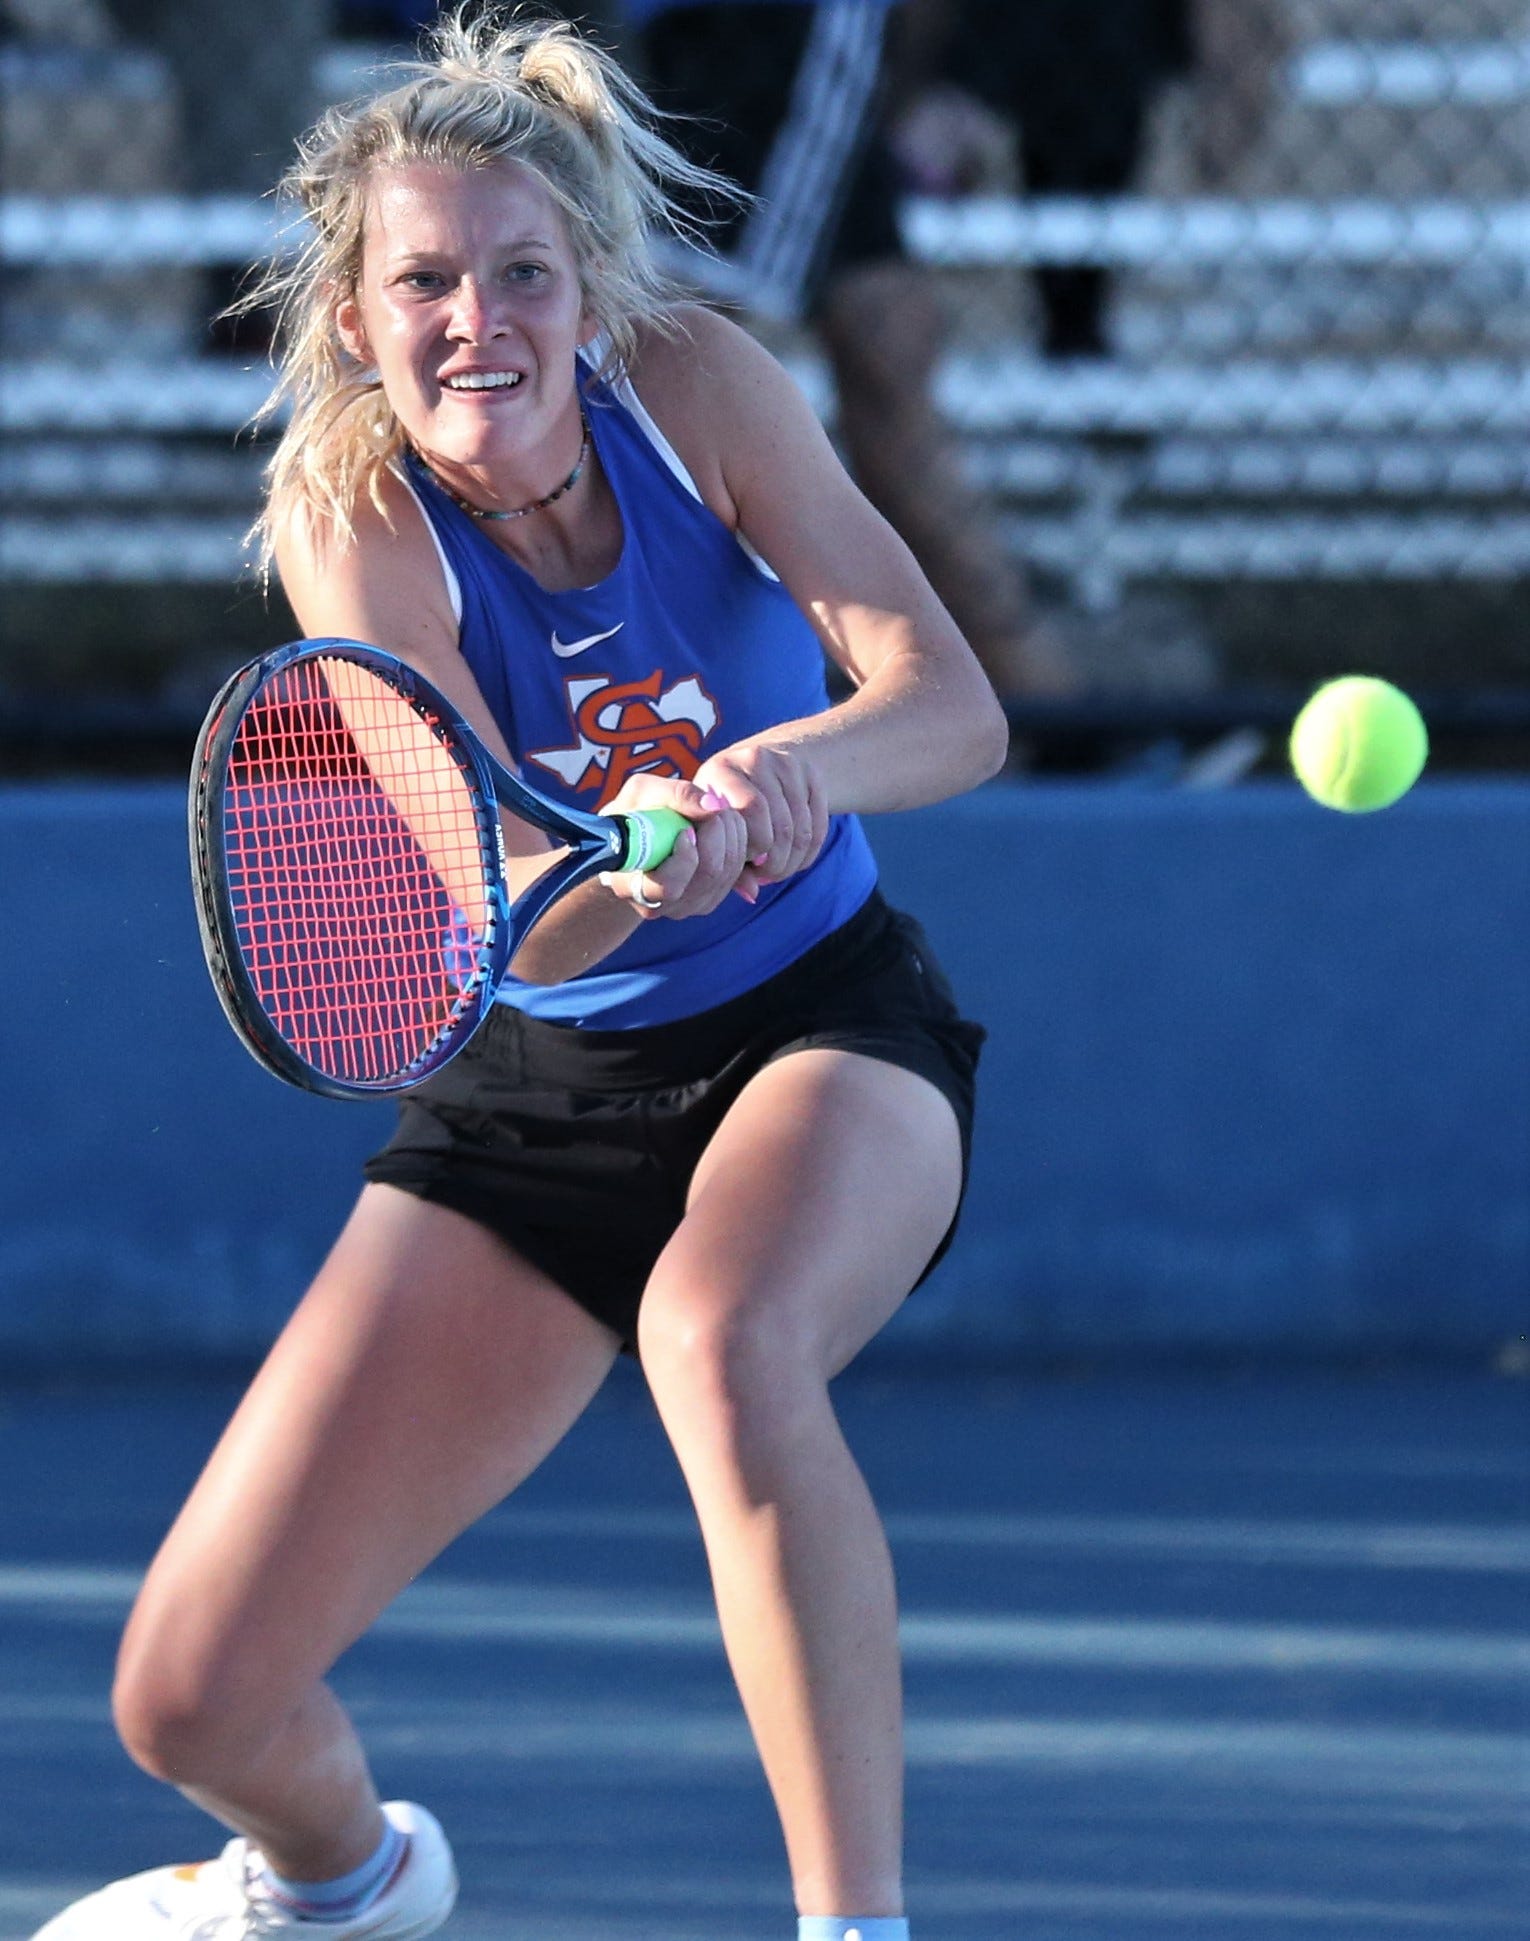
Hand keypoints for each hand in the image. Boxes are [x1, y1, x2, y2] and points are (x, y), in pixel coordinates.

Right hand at [599, 771, 747, 919]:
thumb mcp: (643, 792)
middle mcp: (659, 905)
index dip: (685, 857)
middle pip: (707, 875)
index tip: (686, 828)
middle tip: (713, 804)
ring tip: (718, 809)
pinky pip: (735, 873)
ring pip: (726, 873)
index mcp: (630, 886)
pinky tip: (723, 825)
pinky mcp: (708, 901)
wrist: (633, 838)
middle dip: (717, 831)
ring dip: (731, 833)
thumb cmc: (634, 813)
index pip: (667, 887)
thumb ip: (676, 796)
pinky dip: (737, 843)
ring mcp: (686, 907)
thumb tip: (714, 805)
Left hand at [693, 739, 828, 903]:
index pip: (752, 812)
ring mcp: (787, 764)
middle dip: (775, 863)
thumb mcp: (717, 827)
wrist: (755, 764)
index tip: (747, 863)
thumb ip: (726, 860)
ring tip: (777, 869)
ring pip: (802, 832)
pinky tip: (793, 858)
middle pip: (781, 827)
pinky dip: (808, 853)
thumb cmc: (725, 806)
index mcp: (721, 770)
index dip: (753, 848)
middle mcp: (755, 759)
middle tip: (765, 874)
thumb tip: (752, 894)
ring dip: (792, 862)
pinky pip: (819, 828)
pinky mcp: (812, 774)